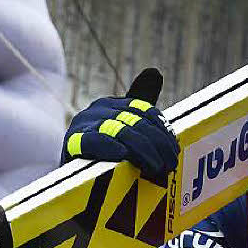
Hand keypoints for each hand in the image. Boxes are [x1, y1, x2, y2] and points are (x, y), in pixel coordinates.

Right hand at [62, 70, 179, 185]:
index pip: (145, 112)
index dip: (163, 131)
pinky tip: (124, 155)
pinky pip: (95, 141)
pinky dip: (110, 147)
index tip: (174, 149)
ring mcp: (86, 123)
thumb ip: (142, 110)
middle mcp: (99, 109)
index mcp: (113, 104)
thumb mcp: (125, 129)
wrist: (75, 176)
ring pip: (121, 131)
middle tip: (170, 163)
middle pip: (137, 122)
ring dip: (143, 150)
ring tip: (156, 167)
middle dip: (157, 144)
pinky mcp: (74, 141)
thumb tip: (155, 71)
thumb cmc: (104, 154)